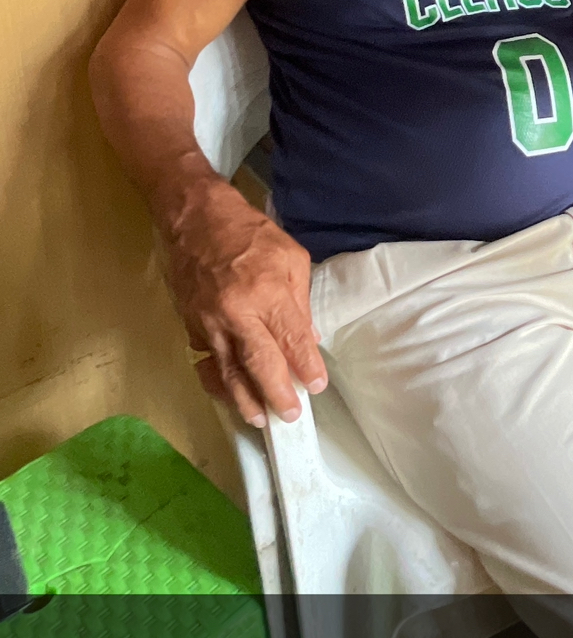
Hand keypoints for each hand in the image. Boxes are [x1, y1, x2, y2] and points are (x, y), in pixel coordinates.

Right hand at [162, 180, 327, 427]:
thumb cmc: (250, 233)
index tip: (317, 386)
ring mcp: (209, 321)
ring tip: (260, 419)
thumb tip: (308, 338)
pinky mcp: (190, 325)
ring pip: (227, 371)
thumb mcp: (290, 256)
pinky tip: (231, 394)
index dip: (306, 367)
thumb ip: (301, 300)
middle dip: (276, 394)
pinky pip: (208, 360)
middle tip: (291, 416)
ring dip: (244, 399)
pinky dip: (219, 381)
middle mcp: (237, 312)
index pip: (291, 339)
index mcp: (267, 292)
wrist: (195, 218)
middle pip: (258, 364)